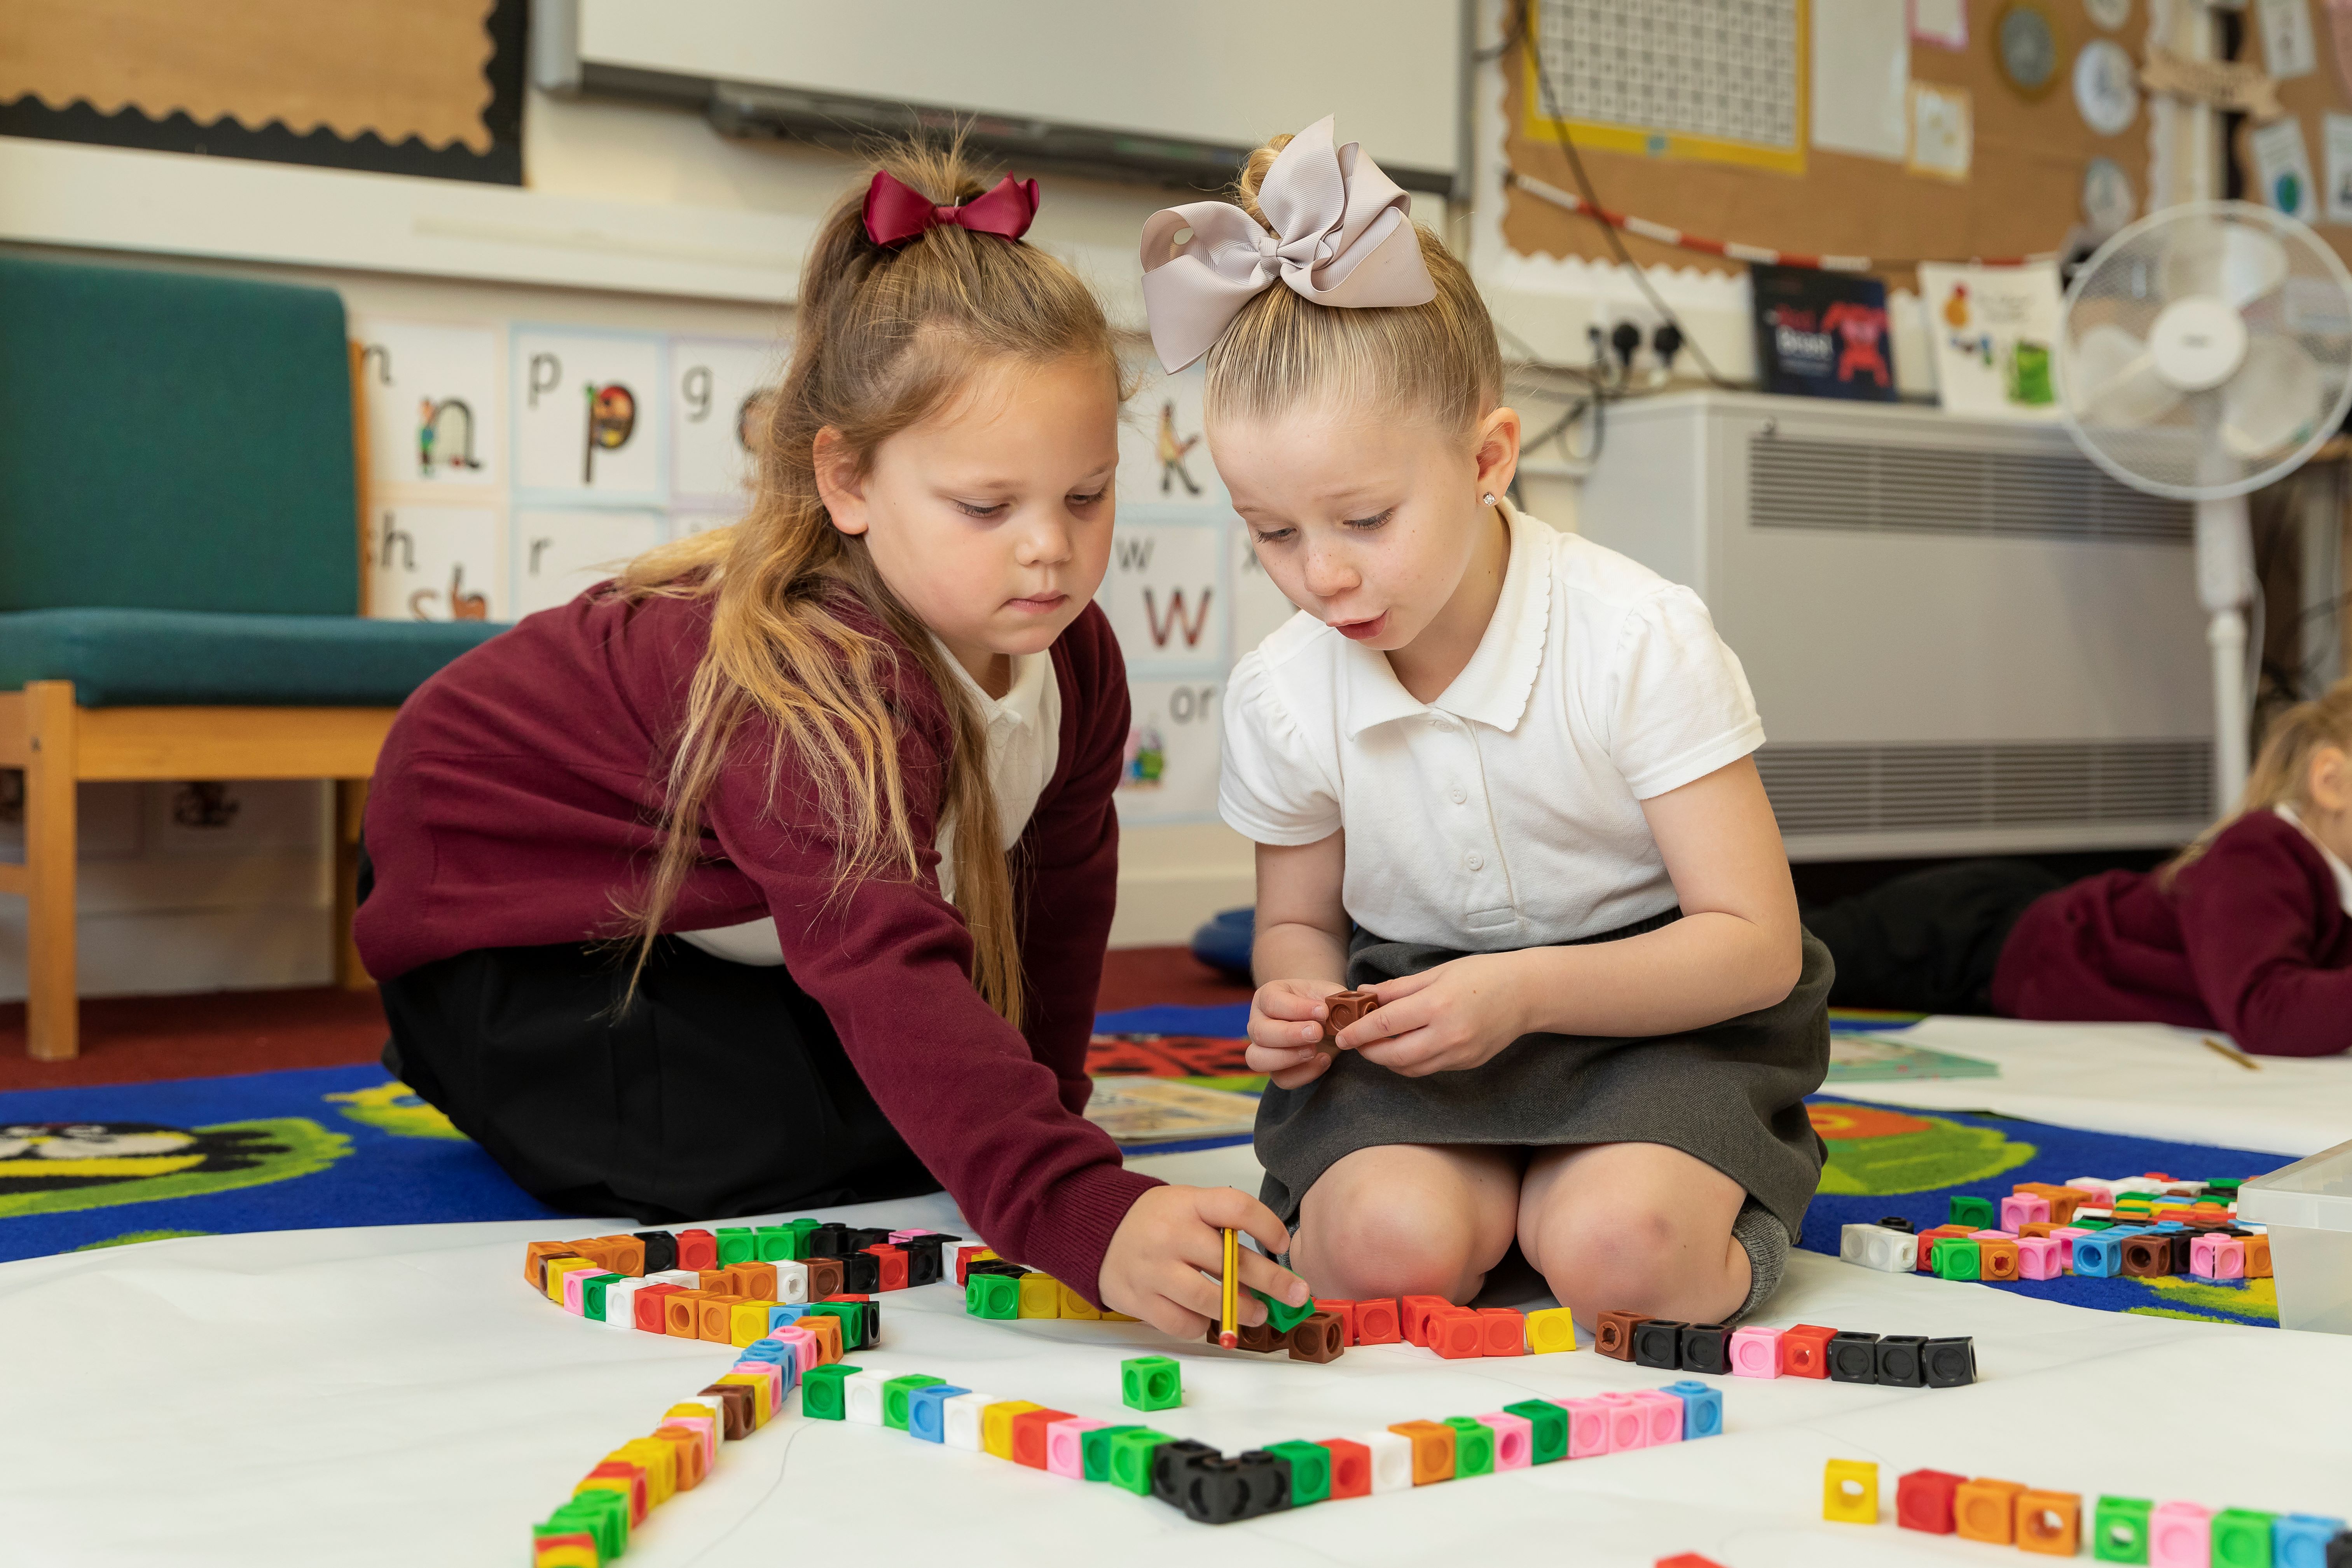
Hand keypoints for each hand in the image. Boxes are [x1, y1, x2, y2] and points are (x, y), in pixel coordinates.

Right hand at [1097, 1184, 1308, 1338]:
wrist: (1097, 1231)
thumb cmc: (1157, 1222)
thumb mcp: (1188, 1206)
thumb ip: (1223, 1229)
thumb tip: (1269, 1271)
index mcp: (1187, 1203)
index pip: (1236, 1208)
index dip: (1267, 1226)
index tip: (1282, 1245)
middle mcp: (1171, 1234)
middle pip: (1230, 1261)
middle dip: (1272, 1282)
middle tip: (1296, 1294)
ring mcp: (1153, 1269)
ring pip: (1209, 1299)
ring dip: (1242, 1310)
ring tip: (1258, 1313)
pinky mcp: (1140, 1300)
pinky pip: (1183, 1323)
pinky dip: (1202, 1326)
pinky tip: (1207, 1318)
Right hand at [1246, 978, 1345, 1089]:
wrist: (1323, 1021)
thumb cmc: (1321, 1003)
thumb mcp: (1327, 993)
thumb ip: (1332, 998)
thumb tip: (1334, 1009)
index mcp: (1266, 997)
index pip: (1271, 1002)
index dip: (1296, 1008)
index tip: (1323, 1011)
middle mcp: (1257, 1023)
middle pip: (1259, 1033)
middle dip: (1290, 1035)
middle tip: (1317, 1033)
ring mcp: (1261, 1049)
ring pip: (1258, 1059)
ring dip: (1288, 1057)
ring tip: (1314, 1050)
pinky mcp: (1276, 1070)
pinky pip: (1281, 1079)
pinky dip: (1303, 1073)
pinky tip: (1324, 1060)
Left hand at [1337, 952, 1527, 1076]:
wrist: (1527, 993)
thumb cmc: (1482, 974)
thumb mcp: (1437, 972)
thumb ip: (1398, 988)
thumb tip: (1364, 994)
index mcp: (1436, 1005)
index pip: (1385, 1024)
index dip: (1358, 1032)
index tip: (1342, 1035)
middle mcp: (1447, 1034)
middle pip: (1393, 1055)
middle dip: (1368, 1052)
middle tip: (1355, 1043)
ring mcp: (1458, 1053)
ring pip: (1409, 1068)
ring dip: (1387, 1060)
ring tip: (1376, 1046)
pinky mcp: (1467, 1063)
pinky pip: (1429, 1068)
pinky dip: (1410, 1063)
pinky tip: (1403, 1048)